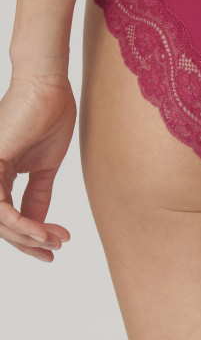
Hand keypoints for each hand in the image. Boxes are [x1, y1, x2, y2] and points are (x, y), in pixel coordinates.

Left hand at [0, 74, 75, 261]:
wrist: (48, 89)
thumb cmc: (49, 117)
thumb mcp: (45, 167)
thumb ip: (38, 196)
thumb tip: (39, 225)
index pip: (8, 217)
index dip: (30, 236)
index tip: (56, 246)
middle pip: (1, 225)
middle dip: (30, 243)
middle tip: (55, 250)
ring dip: (27, 238)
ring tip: (53, 242)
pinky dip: (21, 224)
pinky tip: (41, 231)